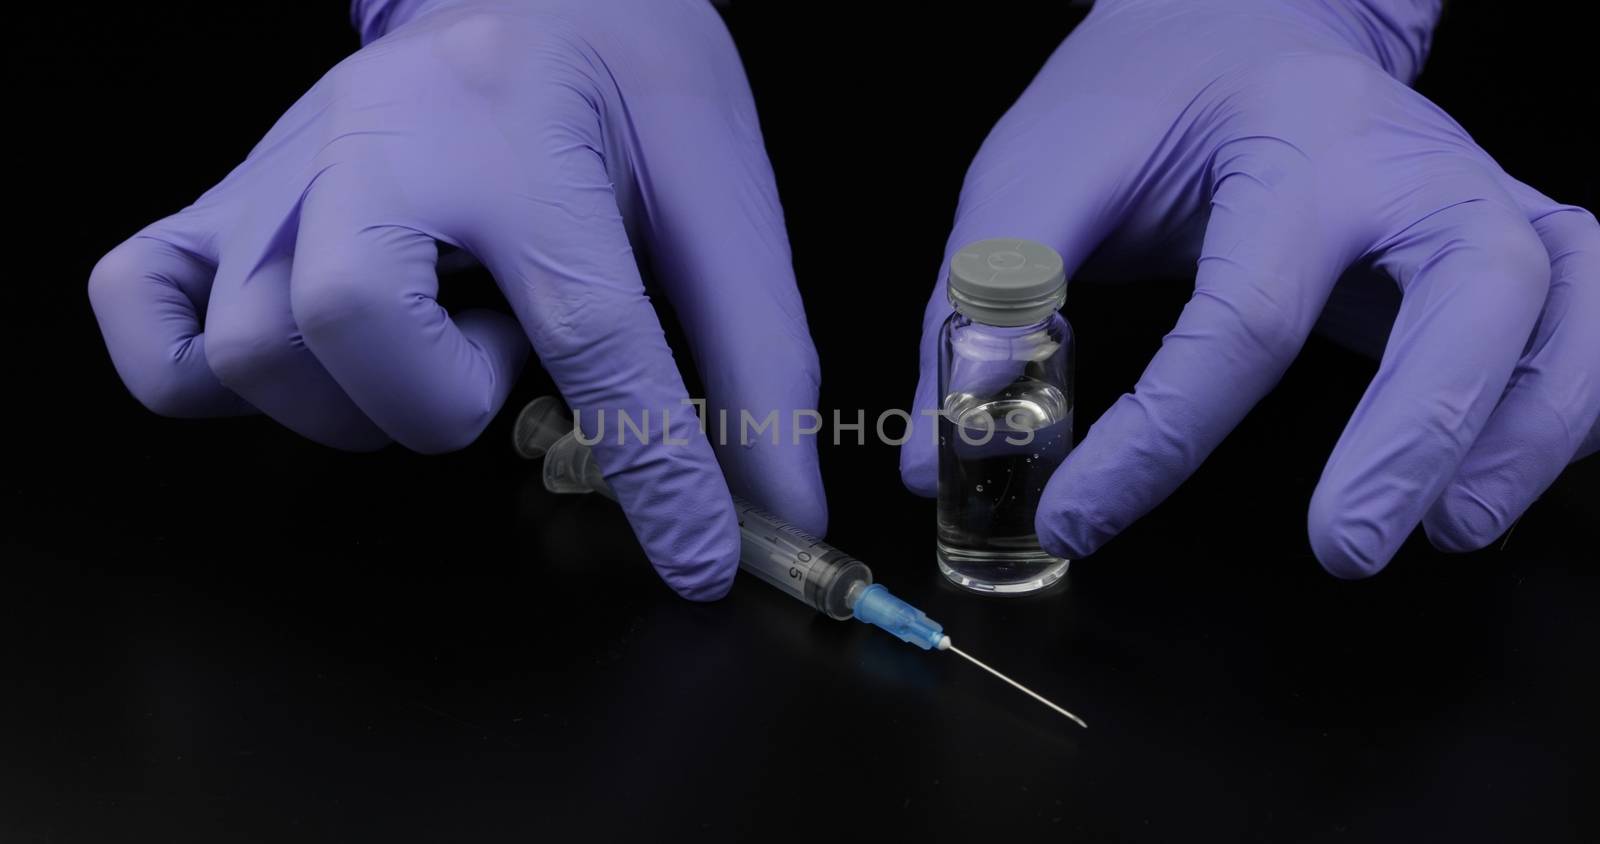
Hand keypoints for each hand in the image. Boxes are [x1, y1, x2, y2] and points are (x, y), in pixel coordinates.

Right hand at [88, 0, 825, 598]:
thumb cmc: (627, 75)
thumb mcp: (718, 193)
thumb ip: (754, 354)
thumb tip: (777, 502)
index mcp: (524, 131)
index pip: (593, 335)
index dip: (657, 472)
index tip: (701, 561)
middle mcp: (381, 142)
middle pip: (346, 323)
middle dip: (442, 400)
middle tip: (502, 360)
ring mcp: (283, 174)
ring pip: (252, 347)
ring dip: (360, 398)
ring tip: (435, 336)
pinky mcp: (228, 200)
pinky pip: (144, 307)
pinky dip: (205, 371)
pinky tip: (311, 359)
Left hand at [901, 0, 1598, 575]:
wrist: (1243, 10)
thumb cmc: (1144, 96)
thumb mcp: (1039, 170)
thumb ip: (989, 302)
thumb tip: (947, 464)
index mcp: (1288, 139)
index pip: (1238, 313)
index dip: (1155, 440)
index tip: (1073, 518)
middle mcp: (1406, 163)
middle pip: (1476, 285)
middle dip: (1418, 431)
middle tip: (1342, 549)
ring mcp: (1477, 194)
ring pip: (1570, 298)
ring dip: (1525, 426)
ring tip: (1451, 530)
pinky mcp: (1508, 236)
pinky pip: (1592, 316)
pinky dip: (1571, 400)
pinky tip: (1505, 473)